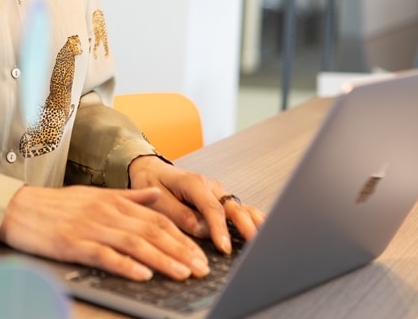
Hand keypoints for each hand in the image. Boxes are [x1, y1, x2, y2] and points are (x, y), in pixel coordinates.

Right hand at [0, 185, 211, 281]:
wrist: (18, 208)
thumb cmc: (55, 205)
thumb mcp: (95, 195)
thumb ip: (128, 197)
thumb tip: (156, 196)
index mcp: (113, 201)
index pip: (157, 219)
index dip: (181, 238)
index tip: (200, 254)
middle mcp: (106, 212)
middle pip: (151, 231)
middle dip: (180, 251)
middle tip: (202, 269)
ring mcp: (90, 228)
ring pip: (134, 243)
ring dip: (162, 259)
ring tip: (182, 273)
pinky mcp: (73, 244)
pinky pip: (104, 255)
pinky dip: (125, 265)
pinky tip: (142, 275)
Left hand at [126, 156, 264, 254]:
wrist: (150, 169)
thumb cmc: (152, 183)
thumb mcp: (158, 200)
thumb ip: (180, 215)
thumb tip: (203, 230)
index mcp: (194, 183)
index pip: (212, 209)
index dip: (220, 230)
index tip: (225, 248)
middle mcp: (210, 186)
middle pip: (232, 207)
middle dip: (246, 226)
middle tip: (255, 245)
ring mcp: (217, 191)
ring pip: (240, 206)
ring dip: (254, 222)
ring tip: (267, 237)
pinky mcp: (220, 198)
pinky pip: (239, 208)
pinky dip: (252, 218)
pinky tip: (264, 227)